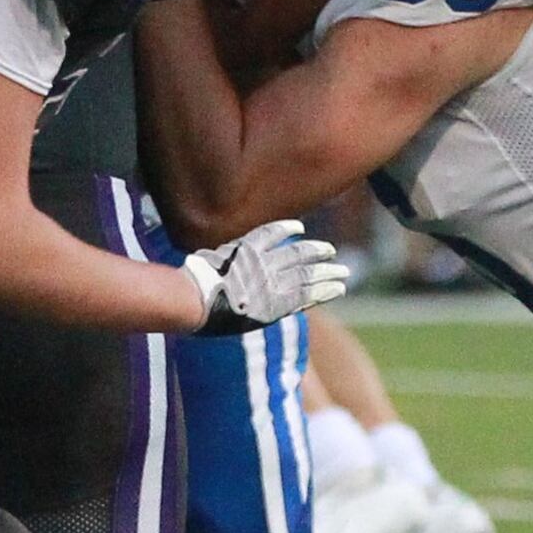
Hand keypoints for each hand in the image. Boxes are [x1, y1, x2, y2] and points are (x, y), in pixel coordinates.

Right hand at [181, 219, 348, 334]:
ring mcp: (270, 282)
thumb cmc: (189, 283)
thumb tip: (201, 261)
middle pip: (295, 253)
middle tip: (331, 250)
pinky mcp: (275, 304)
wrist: (194, 298)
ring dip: (327, 271)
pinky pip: (306, 295)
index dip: (286, 229)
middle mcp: (261, 261)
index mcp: (243, 248)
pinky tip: (338, 287)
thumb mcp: (200, 262)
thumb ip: (211, 261)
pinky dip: (323, 290)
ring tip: (343, 270)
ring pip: (306, 273)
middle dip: (315, 252)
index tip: (299, 227)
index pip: (270, 233)